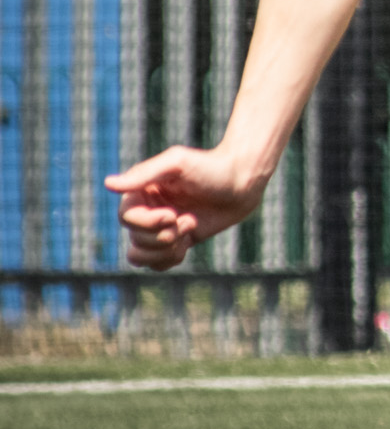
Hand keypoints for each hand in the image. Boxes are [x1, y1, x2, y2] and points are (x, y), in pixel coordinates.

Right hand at [105, 147, 267, 270]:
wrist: (242, 182)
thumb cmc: (210, 167)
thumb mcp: (177, 164)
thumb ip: (144, 175)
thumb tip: (108, 184)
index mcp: (140, 190)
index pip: (126, 218)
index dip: (147, 222)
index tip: (173, 213)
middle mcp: (146, 209)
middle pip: (135, 239)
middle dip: (163, 236)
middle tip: (189, 220)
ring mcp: (159, 228)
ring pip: (142, 256)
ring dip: (167, 249)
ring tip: (190, 227)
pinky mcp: (175, 241)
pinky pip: (158, 264)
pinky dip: (173, 257)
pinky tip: (190, 240)